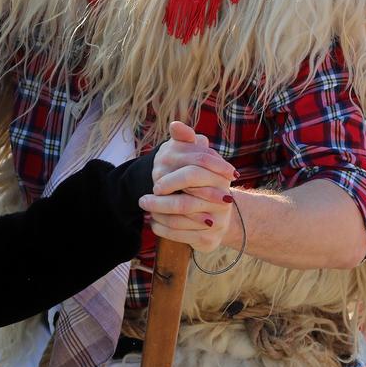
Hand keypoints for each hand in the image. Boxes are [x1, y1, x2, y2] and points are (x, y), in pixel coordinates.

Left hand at [140, 121, 238, 253]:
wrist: (218, 214)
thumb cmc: (202, 180)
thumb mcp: (196, 156)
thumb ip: (186, 140)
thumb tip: (175, 125)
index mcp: (220, 178)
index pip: (194, 176)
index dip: (172, 181)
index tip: (155, 184)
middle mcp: (223, 201)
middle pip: (185, 203)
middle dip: (160, 203)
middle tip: (142, 201)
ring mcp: (218, 222)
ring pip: (180, 222)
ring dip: (159, 216)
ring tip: (146, 212)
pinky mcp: (210, 241)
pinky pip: (181, 236)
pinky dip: (164, 230)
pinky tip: (154, 224)